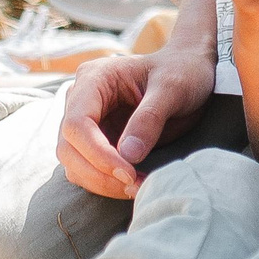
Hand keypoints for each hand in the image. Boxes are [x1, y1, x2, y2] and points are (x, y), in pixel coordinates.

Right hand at [54, 48, 215, 197]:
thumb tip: (128, 155)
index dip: (97, 153)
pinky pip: (88, 170)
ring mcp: (88, 122)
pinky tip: (134, 184)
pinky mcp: (97, 142)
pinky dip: (107, 183)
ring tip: (138, 187)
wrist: (190, 71)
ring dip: (102, 183)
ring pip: (74, 164)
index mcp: (94, 79)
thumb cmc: (182, 71)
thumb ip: (150, 118)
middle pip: (69, 147)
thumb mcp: (173, 88)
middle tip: (135, 185)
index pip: (77, 123)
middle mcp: (82, 100)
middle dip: (99, 174)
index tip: (129, 173)